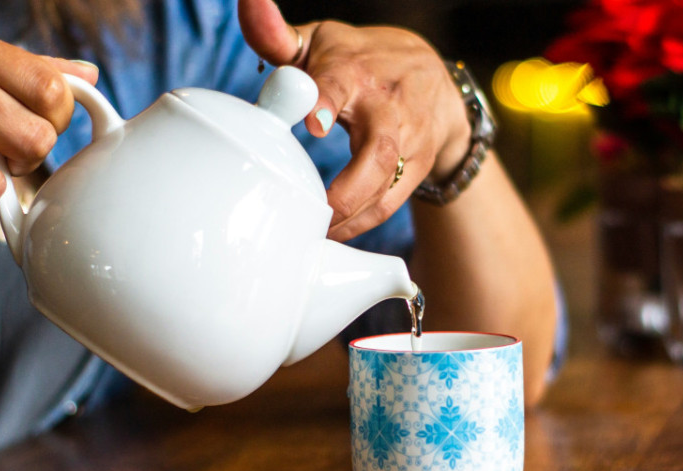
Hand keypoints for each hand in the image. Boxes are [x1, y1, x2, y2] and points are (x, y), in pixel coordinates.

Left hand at [239, 0, 471, 240]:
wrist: (435, 81)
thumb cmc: (361, 62)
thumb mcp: (321, 42)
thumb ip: (277, 34)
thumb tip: (248, 4)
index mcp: (355, 71)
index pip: (341, 82)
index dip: (326, 100)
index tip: (312, 122)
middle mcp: (388, 107)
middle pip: (377, 152)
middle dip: (347, 189)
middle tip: (314, 212)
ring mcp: (409, 141)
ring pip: (387, 185)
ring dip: (350, 217)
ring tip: (313, 234)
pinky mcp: (419, 168)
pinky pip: (391, 204)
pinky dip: (362, 224)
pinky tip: (333, 235)